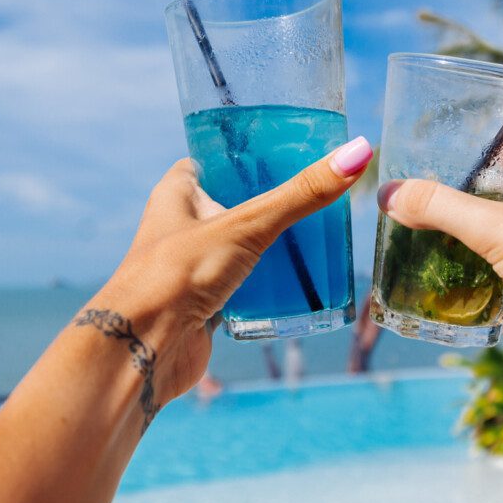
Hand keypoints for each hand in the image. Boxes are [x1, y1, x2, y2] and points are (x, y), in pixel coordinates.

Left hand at [95, 136, 372, 403]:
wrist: (144, 350)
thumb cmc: (179, 274)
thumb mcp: (249, 224)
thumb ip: (302, 194)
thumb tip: (358, 153)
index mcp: (177, 192)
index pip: (217, 160)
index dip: (250, 155)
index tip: (290, 151)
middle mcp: (182, 226)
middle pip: (235, 204)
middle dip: (272, 204)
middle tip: (317, 196)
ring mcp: (193, 266)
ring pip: (241, 247)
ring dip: (273, 246)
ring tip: (318, 236)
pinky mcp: (205, 303)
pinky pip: (244, 286)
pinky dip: (269, 285)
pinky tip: (300, 282)